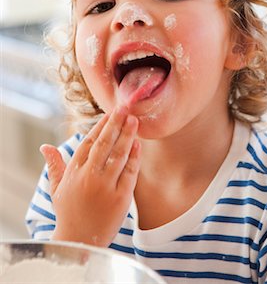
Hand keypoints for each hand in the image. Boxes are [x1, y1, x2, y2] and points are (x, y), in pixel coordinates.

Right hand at [40, 106, 140, 246]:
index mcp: (74, 171)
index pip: (88, 142)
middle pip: (104, 144)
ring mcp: (105, 187)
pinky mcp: (120, 198)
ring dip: (127, 136)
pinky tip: (138, 145)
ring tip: (134, 121)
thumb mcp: (57, 188)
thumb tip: (45, 147)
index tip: (109, 114)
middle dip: (115, 124)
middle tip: (124, 109)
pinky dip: (135, 158)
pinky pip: (130, 173)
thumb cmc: (69, 212)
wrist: (79, 242)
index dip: (100, 126)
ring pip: (118, 155)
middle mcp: (89, 176)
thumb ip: (54, 165)